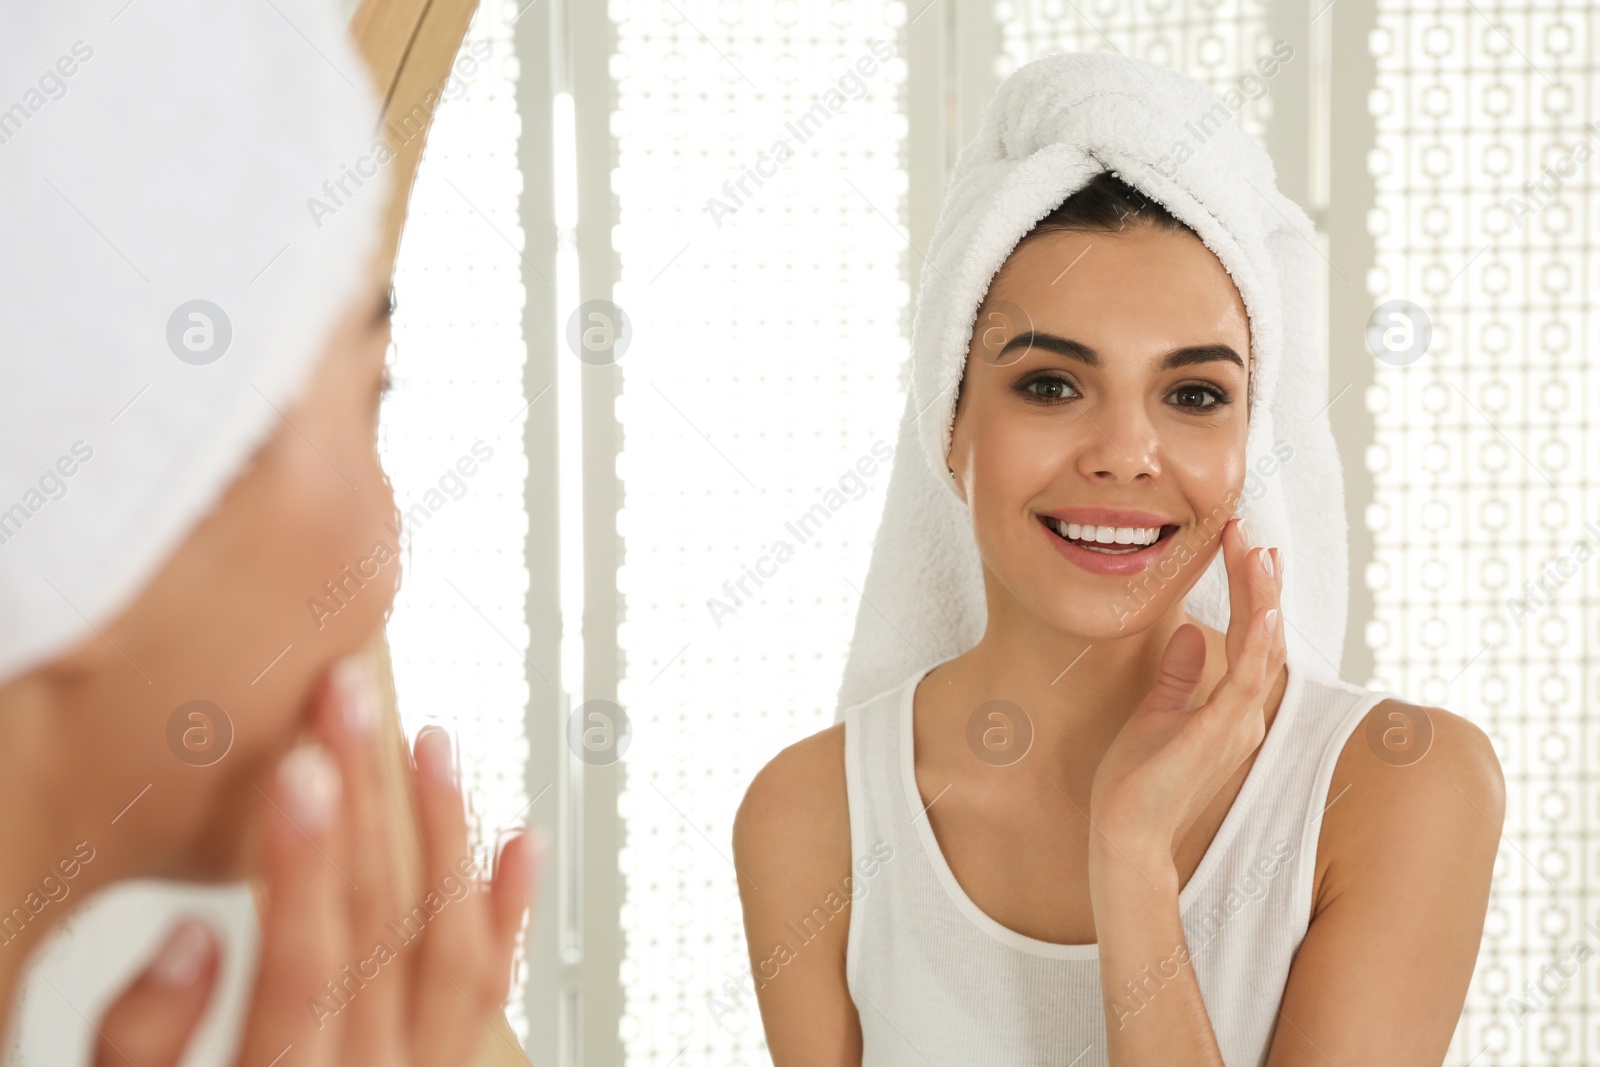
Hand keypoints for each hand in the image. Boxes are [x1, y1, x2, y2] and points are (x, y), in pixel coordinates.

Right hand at [92, 657, 541, 1066]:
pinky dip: (514, 915)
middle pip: (383, 927)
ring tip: (437, 745)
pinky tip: (520, 839)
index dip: (304, 861)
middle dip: (370, 801)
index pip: (307, 963)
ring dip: (451, 834)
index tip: (303, 766)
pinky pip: (496, 996)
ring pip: (458, 947)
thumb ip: (141, 1049)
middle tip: (352, 701)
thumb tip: (188, 942)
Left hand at [1088, 517, 1286, 863]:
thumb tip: (1188, 632)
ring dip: (1264, 597)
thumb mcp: (1155, 713)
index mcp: (1230, 708)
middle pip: (1265, 634)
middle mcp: (1244, 713)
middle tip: (1252, 532)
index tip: (1246, 548)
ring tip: (1259, 550)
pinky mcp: (1220, 733)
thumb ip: (1177, 675)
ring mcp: (1238, 724)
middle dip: (1261, 582)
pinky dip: (1259, 641)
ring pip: (1264, 648)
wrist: (1124, 833)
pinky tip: (1264, 608)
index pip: (1251, 638)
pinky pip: (1248, 679)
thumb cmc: (1137, 782)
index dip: (1252, 592)